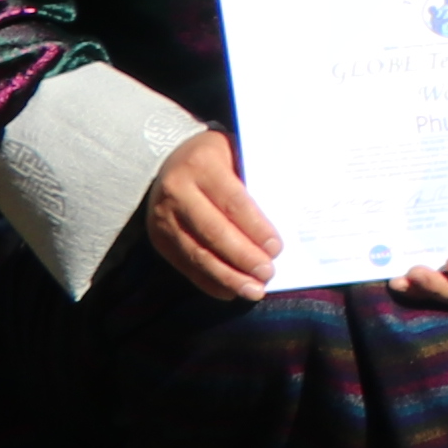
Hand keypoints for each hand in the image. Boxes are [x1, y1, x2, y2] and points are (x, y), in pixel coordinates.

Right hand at [135, 124, 288, 303]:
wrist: (171, 162)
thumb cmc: (219, 159)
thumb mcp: (237, 155)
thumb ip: (257, 181)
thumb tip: (288, 220)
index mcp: (202, 165)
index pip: (233, 202)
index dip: (255, 228)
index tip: (276, 249)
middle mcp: (177, 192)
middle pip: (214, 232)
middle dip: (243, 257)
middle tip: (268, 274)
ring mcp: (163, 218)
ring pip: (198, 254)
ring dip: (228, 276)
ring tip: (253, 290)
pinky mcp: (159, 239)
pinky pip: (185, 265)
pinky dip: (210, 281)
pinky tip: (230, 291)